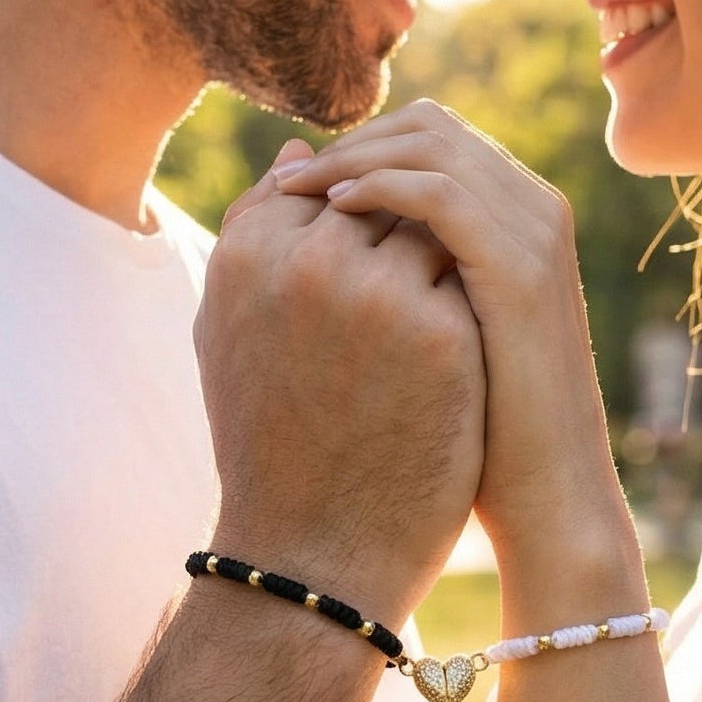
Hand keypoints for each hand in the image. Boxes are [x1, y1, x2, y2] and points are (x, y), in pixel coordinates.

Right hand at [195, 141, 485, 625]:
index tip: (362, 258)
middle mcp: (308, 261)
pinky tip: (464, 340)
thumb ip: (254, 230)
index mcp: (247, 256)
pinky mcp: (443, 333)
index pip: (315, 180)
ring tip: (431, 316)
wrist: (316, 553)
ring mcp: (380, 293)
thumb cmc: (268, 443)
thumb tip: (301, 149)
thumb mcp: (228, 330)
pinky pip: (473, 273)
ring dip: (441, 255)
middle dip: (397, 226)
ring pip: (435, 222)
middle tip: (407, 285)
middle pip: (379, 191)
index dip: (348, 216)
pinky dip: (473, 295)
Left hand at [271, 102, 630, 569]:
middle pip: (429, 125)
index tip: (297, 183)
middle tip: (291, 184)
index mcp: (517, 220)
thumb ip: (404, 272)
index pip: (429, 137)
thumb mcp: (435, 334)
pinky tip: (332, 217)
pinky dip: (377, 190)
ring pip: (430, 144)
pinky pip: (437, 194)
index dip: (359, 146)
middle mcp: (534, 211)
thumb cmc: (479, 430)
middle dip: (350, 143)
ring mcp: (533, 235)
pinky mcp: (519, 271)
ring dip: (353, 159)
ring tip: (298, 197)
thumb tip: (337, 227)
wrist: (544, 496)